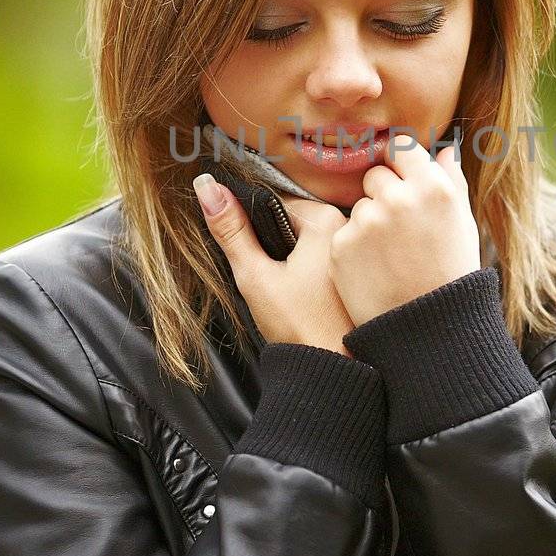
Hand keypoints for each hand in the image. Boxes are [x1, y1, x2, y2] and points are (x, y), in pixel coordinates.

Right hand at [194, 177, 354, 354]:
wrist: (332, 369)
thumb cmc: (298, 325)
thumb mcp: (255, 276)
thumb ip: (231, 231)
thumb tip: (206, 186)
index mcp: (325, 218)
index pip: (272, 202)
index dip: (250, 226)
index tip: (250, 255)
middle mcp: (345, 225)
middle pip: (288, 219)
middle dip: (269, 241)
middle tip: (266, 276)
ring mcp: (349, 248)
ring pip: (301, 238)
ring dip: (284, 255)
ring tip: (281, 288)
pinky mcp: (348, 270)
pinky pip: (316, 255)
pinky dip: (301, 268)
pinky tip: (297, 294)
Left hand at [329, 136, 481, 327]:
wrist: (428, 331)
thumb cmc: (451, 274)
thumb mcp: (463, 224)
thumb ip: (451, 181)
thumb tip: (444, 149)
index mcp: (433, 187)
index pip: (402, 147)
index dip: (400, 163)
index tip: (401, 179)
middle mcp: (398, 198)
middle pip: (376, 176)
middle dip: (383, 195)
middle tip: (400, 231)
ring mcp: (367, 221)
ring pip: (360, 207)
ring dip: (369, 224)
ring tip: (390, 258)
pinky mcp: (341, 245)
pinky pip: (345, 234)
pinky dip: (355, 249)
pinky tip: (375, 271)